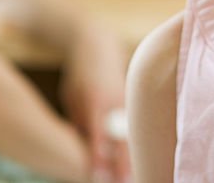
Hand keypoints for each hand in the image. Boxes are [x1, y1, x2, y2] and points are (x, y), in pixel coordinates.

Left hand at [62, 25, 131, 182]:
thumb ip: (79, 124)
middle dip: (124, 163)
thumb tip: (80, 152)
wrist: (98, 45)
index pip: (97, 134)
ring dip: (135, 156)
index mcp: (95, 101)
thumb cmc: (79, 77)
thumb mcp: (72, 100)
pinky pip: (136, 128)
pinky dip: (138, 144)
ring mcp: (128, 101)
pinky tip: (141, 160)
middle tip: (125, 182)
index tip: (97, 175)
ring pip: (134, 134)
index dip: (98, 156)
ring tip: (137, 177)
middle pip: (122, 138)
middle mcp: (115, 102)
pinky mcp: (135, 101)